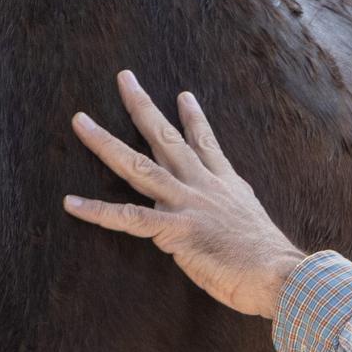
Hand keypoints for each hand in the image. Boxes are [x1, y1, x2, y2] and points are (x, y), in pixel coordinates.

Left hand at [63, 71, 308, 319]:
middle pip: (166, 138)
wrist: (279, 273)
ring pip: (138, 166)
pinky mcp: (175, 230)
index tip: (183, 95)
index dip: (194, 118)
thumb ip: (234, 210)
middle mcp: (202, 185)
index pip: (206, 143)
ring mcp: (187, 204)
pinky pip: (129, 218)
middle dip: (142, 106)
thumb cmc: (270, 260)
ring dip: (105, 143)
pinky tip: (71, 203)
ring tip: (80, 121)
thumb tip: (229, 210)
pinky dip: (99, 211)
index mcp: (224, 185)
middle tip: (124, 77)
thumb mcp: (253, 223)